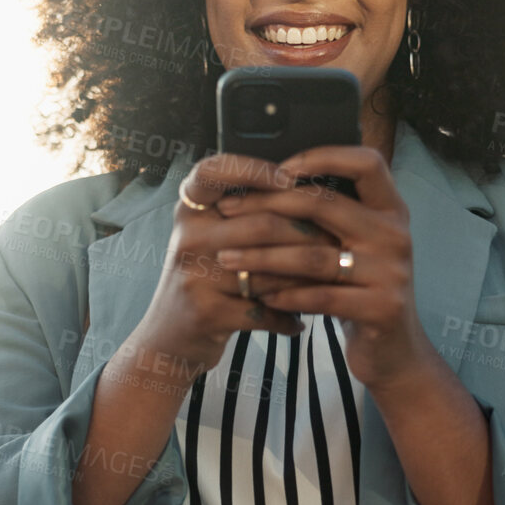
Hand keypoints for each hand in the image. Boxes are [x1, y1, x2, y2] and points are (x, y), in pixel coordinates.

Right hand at [125, 153, 340, 385]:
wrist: (168, 336)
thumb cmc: (203, 278)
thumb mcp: (208, 237)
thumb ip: (242, 212)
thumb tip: (305, 190)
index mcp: (190, 209)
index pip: (214, 171)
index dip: (253, 169)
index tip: (290, 178)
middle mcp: (188, 237)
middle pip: (260, 225)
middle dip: (306, 235)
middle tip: (336, 241)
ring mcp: (194, 276)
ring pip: (268, 272)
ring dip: (304, 280)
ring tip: (330, 281)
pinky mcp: (206, 312)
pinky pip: (264, 310)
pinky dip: (286, 318)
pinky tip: (300, 322)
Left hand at [209, 145, 432, 395]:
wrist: (395, 351)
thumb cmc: (360, 290)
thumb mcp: (354, 246)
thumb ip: (329, 217)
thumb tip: (265, 184)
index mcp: (391, 209)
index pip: (366, 162)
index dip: (323, 157)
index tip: (277, 169)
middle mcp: (396, 234)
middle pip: (325, 204)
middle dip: (267, 205)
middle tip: (226, 212)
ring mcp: (392, 272)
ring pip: (314, 255)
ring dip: (263, 257)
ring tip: (228, 258)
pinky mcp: (382, 308)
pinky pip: (321, 296)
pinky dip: (285, 294)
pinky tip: (260, 295)